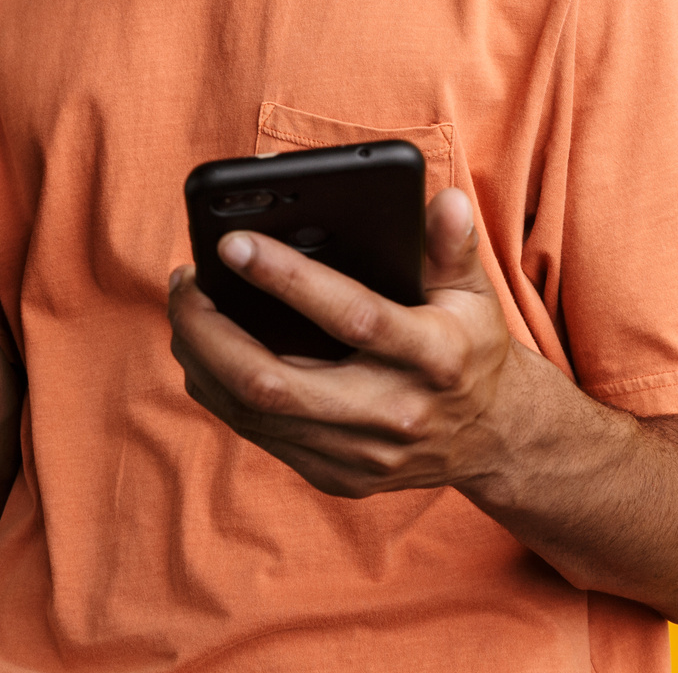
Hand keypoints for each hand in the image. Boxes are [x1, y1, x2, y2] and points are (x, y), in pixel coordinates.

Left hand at [165, 187, 529, 498]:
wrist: (493, 439)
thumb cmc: (471, 348)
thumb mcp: (475, 292)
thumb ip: (453, 245)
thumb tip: (444, 200)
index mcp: (434, 357)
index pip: (352, 317)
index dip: (288, 279)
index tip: (233, 243)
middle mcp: (394, 413)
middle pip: (276, 383)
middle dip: (212, 332)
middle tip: (184, 282)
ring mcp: (362, 454)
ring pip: (254, 415)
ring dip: (204, 360)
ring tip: (186, 309)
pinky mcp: (337, 477)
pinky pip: (259, 436)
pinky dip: (220, 391)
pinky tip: (206, 351)